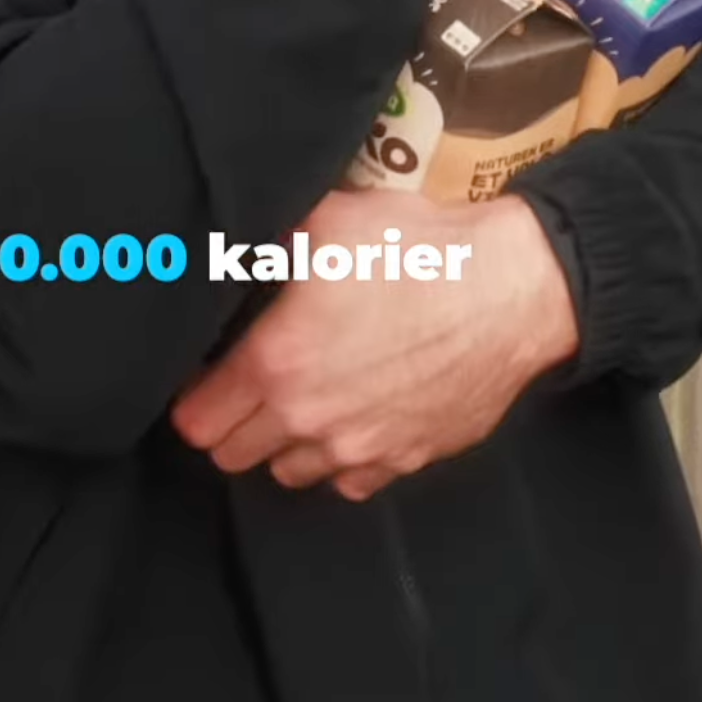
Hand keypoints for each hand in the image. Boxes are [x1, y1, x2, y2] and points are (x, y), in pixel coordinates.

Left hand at [171, 187, 577, 501]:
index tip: (204, 374)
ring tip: (300, 396)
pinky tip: (352, 413)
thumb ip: (264, 243)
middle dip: (229, 423)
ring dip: (283, 442)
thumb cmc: (413, 248)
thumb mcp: (324, 220)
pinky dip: (341, 457)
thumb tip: (223, 250)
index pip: (198, 420)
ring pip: (290, 472)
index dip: (193, 396)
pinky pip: (351, 480)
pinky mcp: (406, 460)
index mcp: (277, 363)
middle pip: (233, 455)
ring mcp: (361, 449)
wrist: (508, 289)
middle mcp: (310, 420)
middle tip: (246, 383)